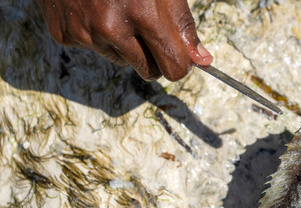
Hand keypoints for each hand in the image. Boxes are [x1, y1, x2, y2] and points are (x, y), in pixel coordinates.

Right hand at [38, 0, 213, 80]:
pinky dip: (97, 35)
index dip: (180, 63)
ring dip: (124, 44)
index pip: (173, 68)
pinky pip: (93, 49)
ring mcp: (84, 33)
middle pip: (148, 71)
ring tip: (116, 10)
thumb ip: (182, 23)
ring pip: (120, 60)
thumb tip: (201, 59)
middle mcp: (111, 27)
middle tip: (147, 29)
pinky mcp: (64, 34)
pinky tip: (93, 9)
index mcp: (142, 13)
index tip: (179, 55)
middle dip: (154, 57)